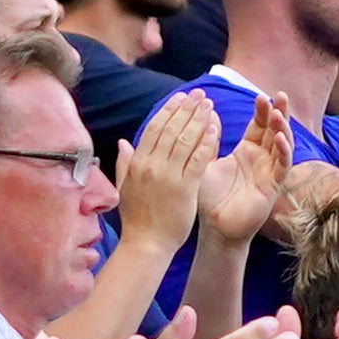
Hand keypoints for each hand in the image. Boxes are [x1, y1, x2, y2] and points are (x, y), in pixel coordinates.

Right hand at [108, 91, 216, 250]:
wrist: (145, 244)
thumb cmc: (136, 218)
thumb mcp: (124, 187)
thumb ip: (124, 163)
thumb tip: (123, 142)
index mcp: (137, 163)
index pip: (154, 128)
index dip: (168, 110)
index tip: (180, 97)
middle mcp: (151, 166)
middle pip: (171, 129)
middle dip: (187, 108)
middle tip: (199, 94)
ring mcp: (168, 176)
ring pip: (185, 139)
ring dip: (199, 119)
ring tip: (209, 105)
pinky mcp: (185, 188)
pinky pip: (198, 159)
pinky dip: (207, 142)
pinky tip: (215, 129)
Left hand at [195, 106, 297, 254]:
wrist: (214, 228)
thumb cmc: (209, 198)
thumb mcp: (205, 162)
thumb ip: (208, 139)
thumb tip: (208, 111)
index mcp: (247, 151)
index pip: (259, 125)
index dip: (262, 110)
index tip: (260, 95)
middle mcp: (262, 159)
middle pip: (275, 130)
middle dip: (279, 112)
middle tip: (280, 95)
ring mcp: (269, 171)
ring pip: (283, 144)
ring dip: (283, 128)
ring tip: (278, 113)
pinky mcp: (273, 186)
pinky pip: (283, 165)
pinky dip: (283, 151)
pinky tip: (279, 138)